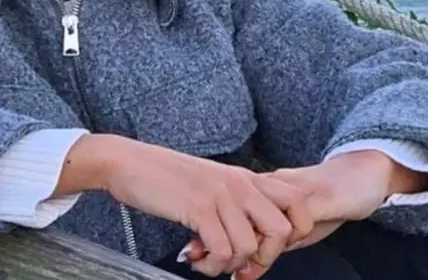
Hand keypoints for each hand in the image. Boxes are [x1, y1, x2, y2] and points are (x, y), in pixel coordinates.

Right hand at [56, 134, 314, 277]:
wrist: (128, 162)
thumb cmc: (166, 178)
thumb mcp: (212, 185)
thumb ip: (235, 206)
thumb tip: (251, 248)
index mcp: (247, 178)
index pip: (299, 204)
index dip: (294, 235)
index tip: (265, 250)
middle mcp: (240, 185)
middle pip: (282, 231)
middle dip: (265, 258)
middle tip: (240, 266)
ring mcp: (220, 196)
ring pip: (250, 247)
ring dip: (229, 265)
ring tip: (207, 260)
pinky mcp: (198, 209)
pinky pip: (222, 251)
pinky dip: (210, 266)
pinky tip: (194, 257)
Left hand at [179, 150, 427, 275]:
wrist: (363, 173)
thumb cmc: (326, 202)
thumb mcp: (291, 228)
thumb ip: (266, 244)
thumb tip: (242, 269)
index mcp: (259, 192)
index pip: (223, 213)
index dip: (208, 238)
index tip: (196, 258)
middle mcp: (268, 189)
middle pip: (232, 215)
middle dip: (221, 246)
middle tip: (221, 269)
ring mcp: (289, 193)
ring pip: (257, 220)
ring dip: (250, 248)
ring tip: (250, 266)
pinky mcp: (313, 199)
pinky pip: (289, 221)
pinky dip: (278, 240)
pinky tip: (276, 251)